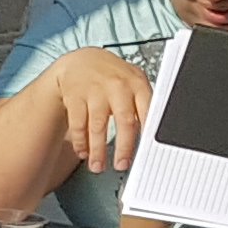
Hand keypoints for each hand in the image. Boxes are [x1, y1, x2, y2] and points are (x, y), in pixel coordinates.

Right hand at [38, 46, 155, 172]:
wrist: (82, 61)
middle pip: (124, 122)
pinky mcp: (75, 96)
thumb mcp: (134, 83)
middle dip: (123, 148)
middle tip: (121, 165)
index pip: (148, 112)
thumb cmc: (113, 77)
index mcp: (138, 84)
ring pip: (98, 126)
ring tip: (97, 166)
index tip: (146, 153)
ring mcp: (95, 91)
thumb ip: (144, 104)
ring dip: (97, 150)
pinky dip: (80, 142)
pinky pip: (78, 125)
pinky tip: (83, 152)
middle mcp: (118, 86)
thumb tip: (151, 133)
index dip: (148, 134)